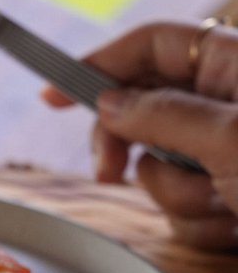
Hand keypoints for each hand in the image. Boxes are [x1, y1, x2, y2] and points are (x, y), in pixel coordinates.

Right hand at [43, 20, 237, 249]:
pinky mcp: (233, 197)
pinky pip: (188, 209)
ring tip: (227, 205)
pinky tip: (237, 227)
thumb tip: (110, 101)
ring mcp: (230, 155)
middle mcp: (228, 105)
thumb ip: (162, 115)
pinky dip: (204, 224)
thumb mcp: (230, 139)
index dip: (99, 64)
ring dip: (181, 198)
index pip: (152, 46)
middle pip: (144, 111)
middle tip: (109, 173)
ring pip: (162, 171)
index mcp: (234, 65)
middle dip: (130, 148)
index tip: (52, 93)